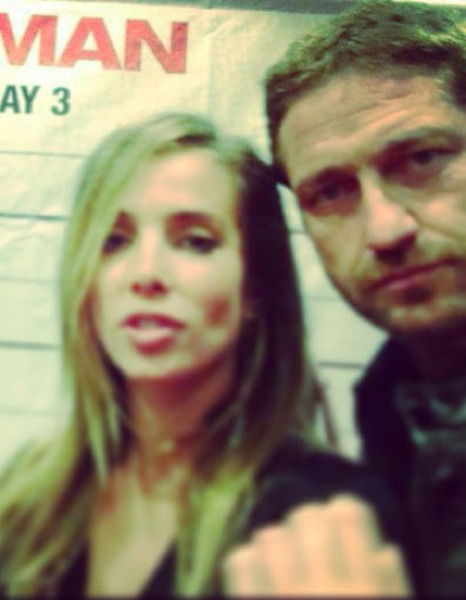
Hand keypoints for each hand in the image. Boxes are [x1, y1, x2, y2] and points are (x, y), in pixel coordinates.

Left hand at [223, 495, 411, 596]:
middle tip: (312, 542)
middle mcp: (323, 589)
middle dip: (309, 525)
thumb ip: (392, 587)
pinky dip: (250, 564)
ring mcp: (282, 598)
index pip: (348, 514)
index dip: (344, 512)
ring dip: (278, 545)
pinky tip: (261, 577)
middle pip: (306, 517)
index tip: (341, 519)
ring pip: (270, 533)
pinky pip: (240, 560)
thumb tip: (382, 547)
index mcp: (363, 589)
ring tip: (285, 561)